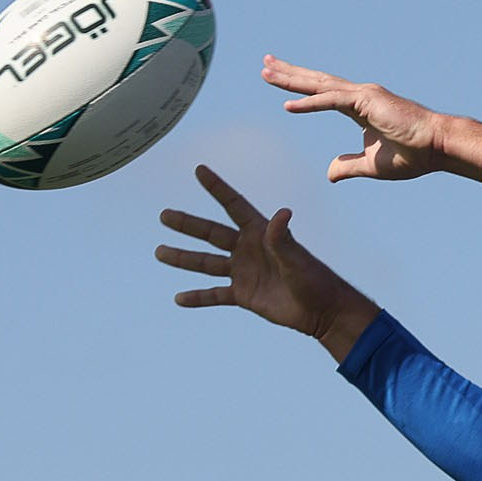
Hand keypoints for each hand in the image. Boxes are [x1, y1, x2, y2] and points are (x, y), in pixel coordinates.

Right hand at [158, 165, 379, 356]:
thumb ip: (282, 238)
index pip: (234, 206)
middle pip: (211, 233)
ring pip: (206, 263)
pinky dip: (198, 297)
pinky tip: (179, 299)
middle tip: (164, 215)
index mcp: (260, 233)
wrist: (322, 311)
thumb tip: (282, 213)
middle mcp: (248, 249)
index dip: (217, 188)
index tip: (200, 169)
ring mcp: (244, 272)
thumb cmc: (315, 279)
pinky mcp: (243, 295)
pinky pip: (215, 294)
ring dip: (183, 258)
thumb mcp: (296, 258)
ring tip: (159, 252)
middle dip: (188, 224)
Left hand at [261, 55, 481, 183]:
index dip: (300, 87)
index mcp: (361, 108)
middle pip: (316, 82)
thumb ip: (349, 166)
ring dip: (292, 80)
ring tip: (267, 73)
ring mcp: (363, 95)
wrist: (437, 148)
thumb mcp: (372, 166)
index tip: (278, 81)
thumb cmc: (413, 155)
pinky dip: (309, 103)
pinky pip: (331, 100)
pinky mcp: (367, 102)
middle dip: (289, 73)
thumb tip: (329, 172)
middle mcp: (360, 96)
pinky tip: (288, 105)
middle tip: (265, 63)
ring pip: (320, 86)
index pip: (323, 93)